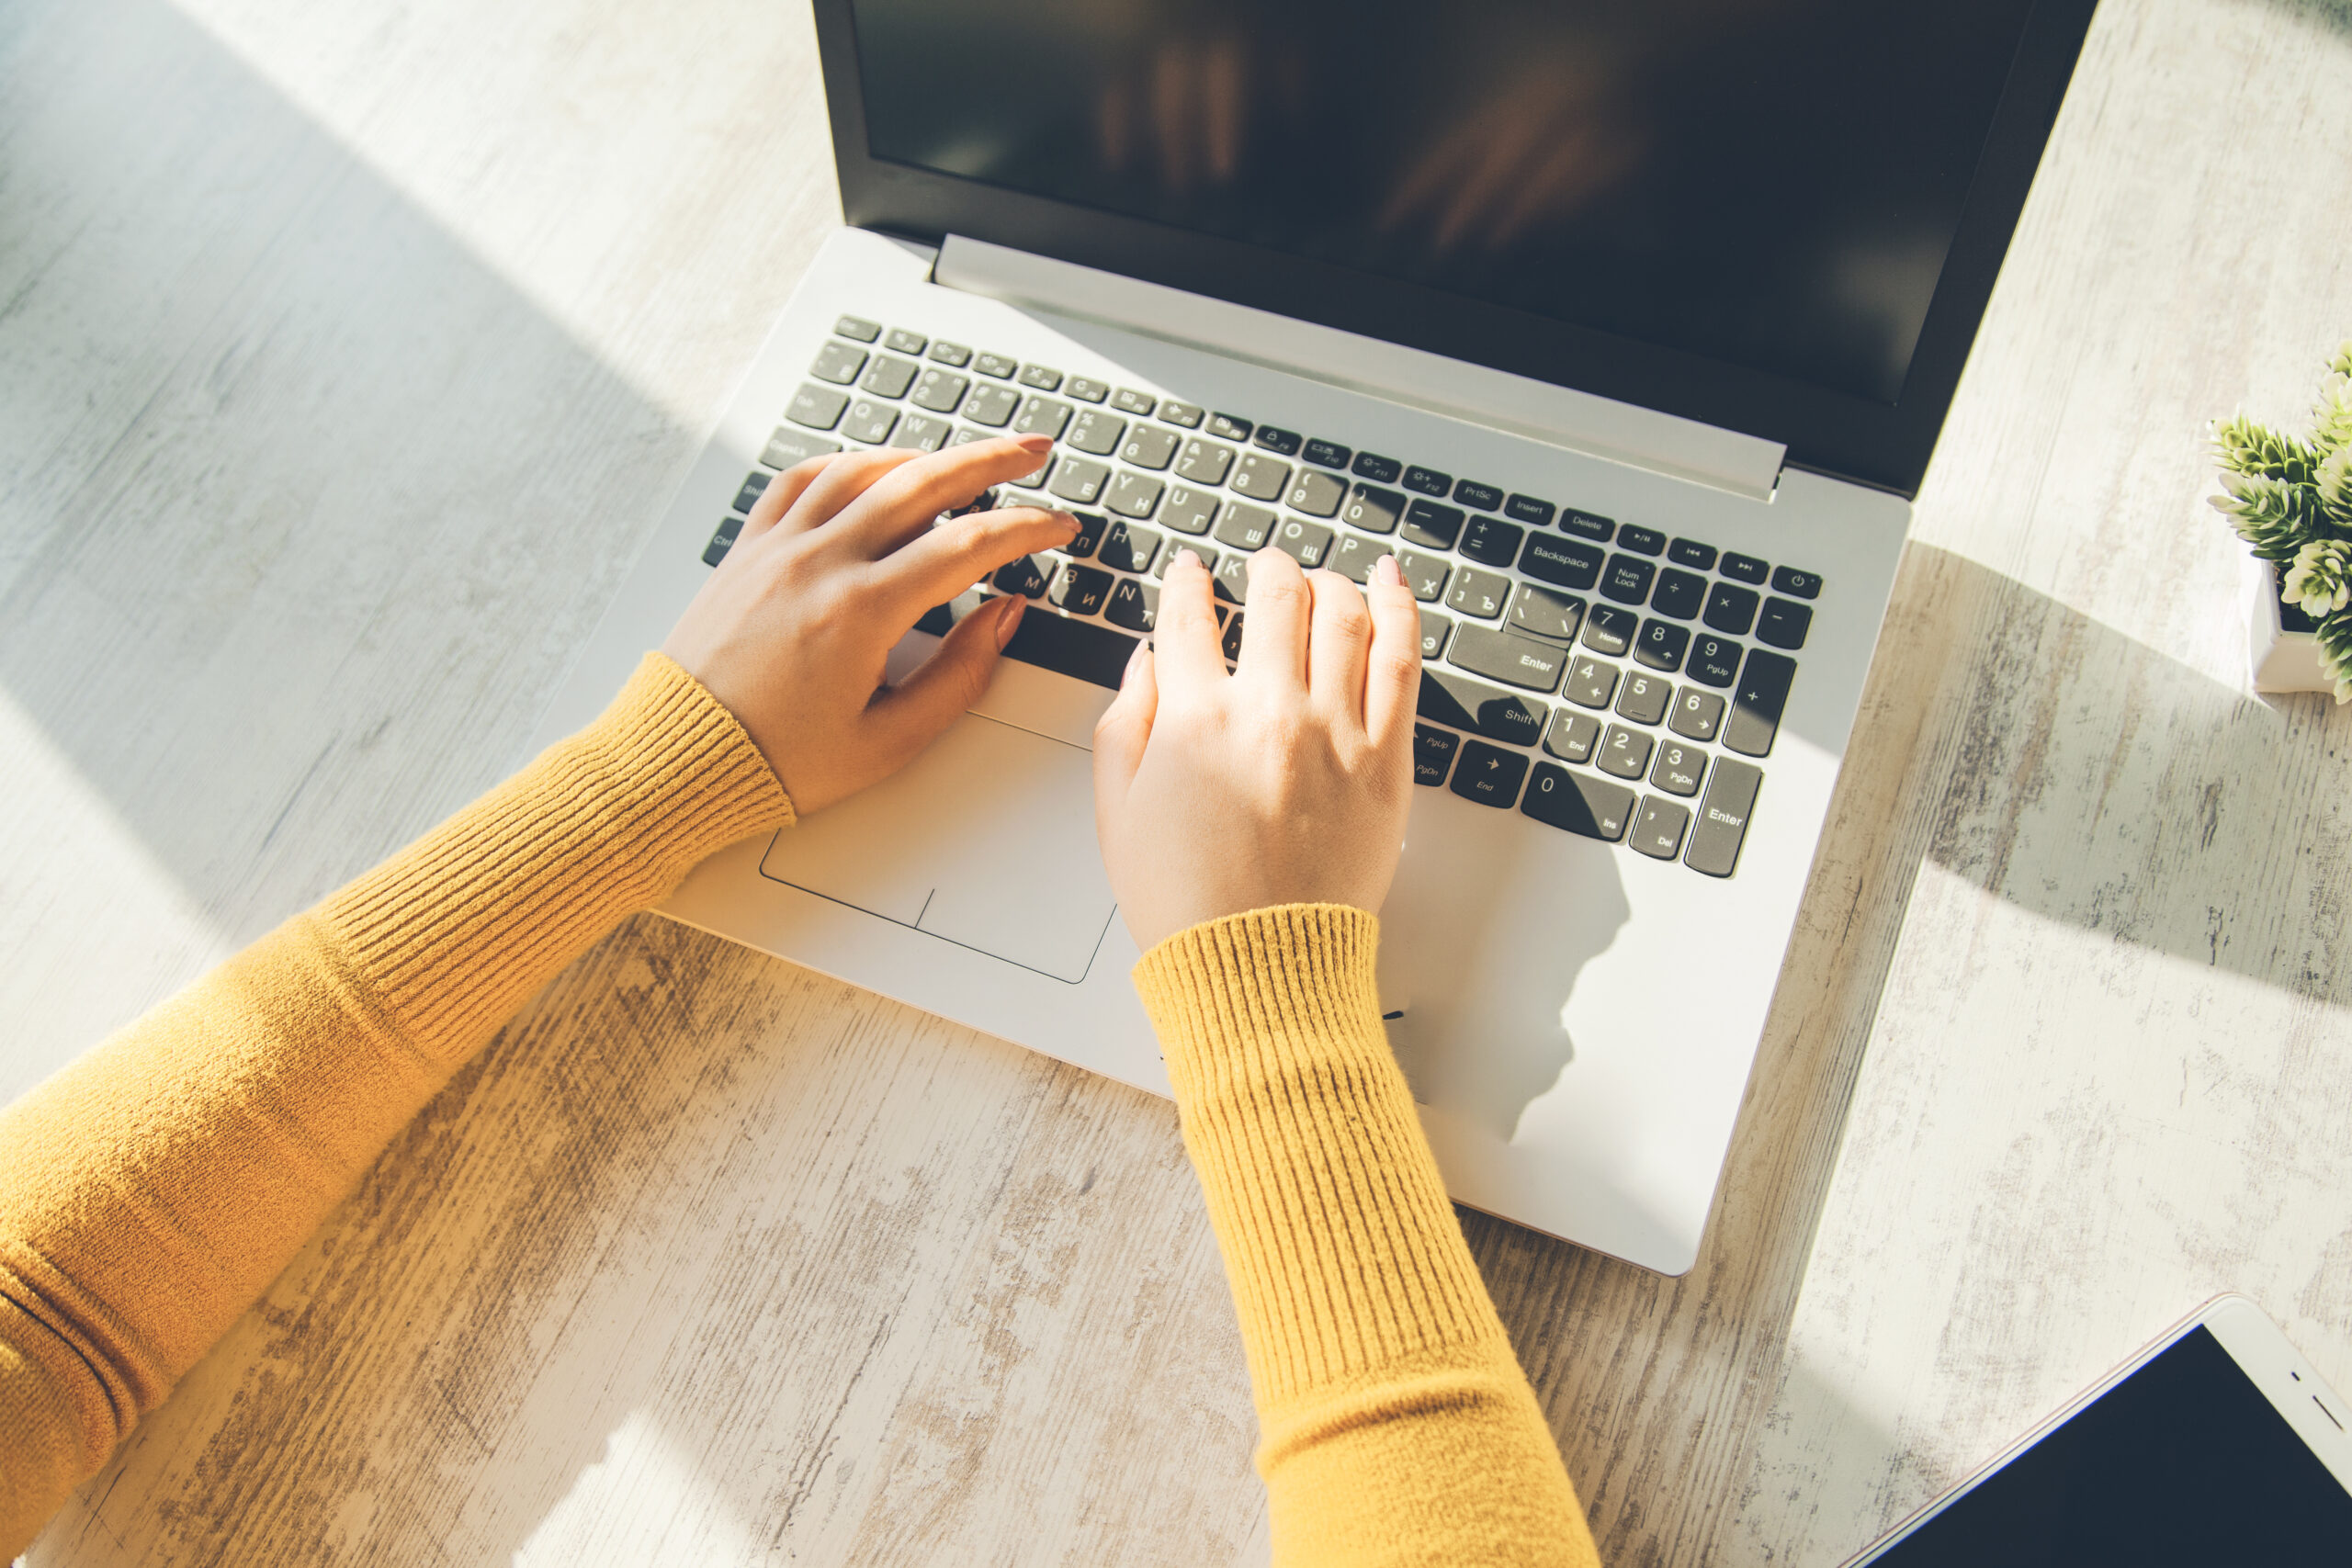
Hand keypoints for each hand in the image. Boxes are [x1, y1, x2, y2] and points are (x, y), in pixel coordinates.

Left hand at [661, 435, 1079, 813]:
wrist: (677, 761)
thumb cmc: (776, 762)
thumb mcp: (887, 741)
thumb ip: (958, 678)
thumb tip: (1003, 619)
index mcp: (859, 612)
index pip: (967, 546)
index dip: (1025, 529)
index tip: (1058, 524)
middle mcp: (818, 564)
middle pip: (922, 483)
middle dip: (990, 460)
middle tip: (1033, 452)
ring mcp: (777, 548)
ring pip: (862, 470)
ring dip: (922, 454)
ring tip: (963, 458)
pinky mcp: (748, 550)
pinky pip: (801, 481)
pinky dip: (848, 464)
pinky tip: (875, 469)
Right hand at [1093, 548, 1420, 952]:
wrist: (1259, 966)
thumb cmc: (1186, 903)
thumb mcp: (1117, 813)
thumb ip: (1125, 723)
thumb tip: (1146, 661)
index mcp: (1194, 719)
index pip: (1187, 617)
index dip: (1186, 583)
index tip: (1190, 573)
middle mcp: (1269, 711)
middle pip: (1276, 596)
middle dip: (1266, 568)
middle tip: (1264, 567)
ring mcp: (1336, 730)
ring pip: (1343, 614)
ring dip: (1328, 582)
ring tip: (1321, 581)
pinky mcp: (1386, 759)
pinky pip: (1401, 660)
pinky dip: (1398, 608)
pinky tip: (1391, 583)